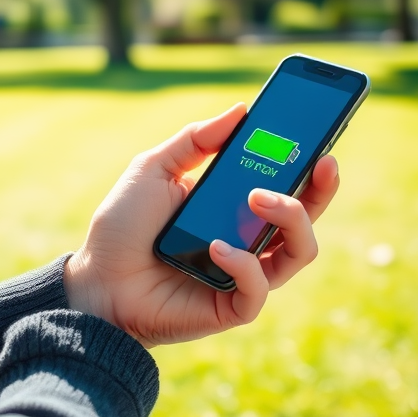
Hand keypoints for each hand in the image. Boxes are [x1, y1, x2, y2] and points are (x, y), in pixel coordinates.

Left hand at [64, 103, 339, 347]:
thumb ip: (195, 140)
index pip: (287, 185)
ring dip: (290, 218)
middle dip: (321, 189)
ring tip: (257, 197)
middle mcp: (249, 239)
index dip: (310, 165)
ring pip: (300, 251)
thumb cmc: (122, 226)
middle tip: (321, 163)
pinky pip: (259, 288)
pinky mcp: (232, 306)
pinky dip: (245, 265)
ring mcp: (244, 274)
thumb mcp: (153, 169)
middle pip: (307, 217)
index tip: (322, 136)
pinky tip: (218, 247)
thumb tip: (241, 110)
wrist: (95, 280)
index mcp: (235, 205)